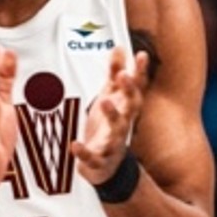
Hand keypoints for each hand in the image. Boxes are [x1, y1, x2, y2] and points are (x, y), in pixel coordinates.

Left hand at [72, 46, 147, 183]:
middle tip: (125, 75)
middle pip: (131, 108)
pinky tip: (75, 145)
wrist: (106, 168)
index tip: (141, 55)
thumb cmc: (108, 128)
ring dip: (112, 116)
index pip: (136, 90)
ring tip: (104, 102)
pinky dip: (84, 152)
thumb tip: (120, 49)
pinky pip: (92, 157)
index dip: (140, 73)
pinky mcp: (99, 161)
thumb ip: (115, 75)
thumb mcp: (110, 99)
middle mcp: (122, 126)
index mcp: (125, 110)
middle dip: (129, 92)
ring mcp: (112, 144)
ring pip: (116, 131)